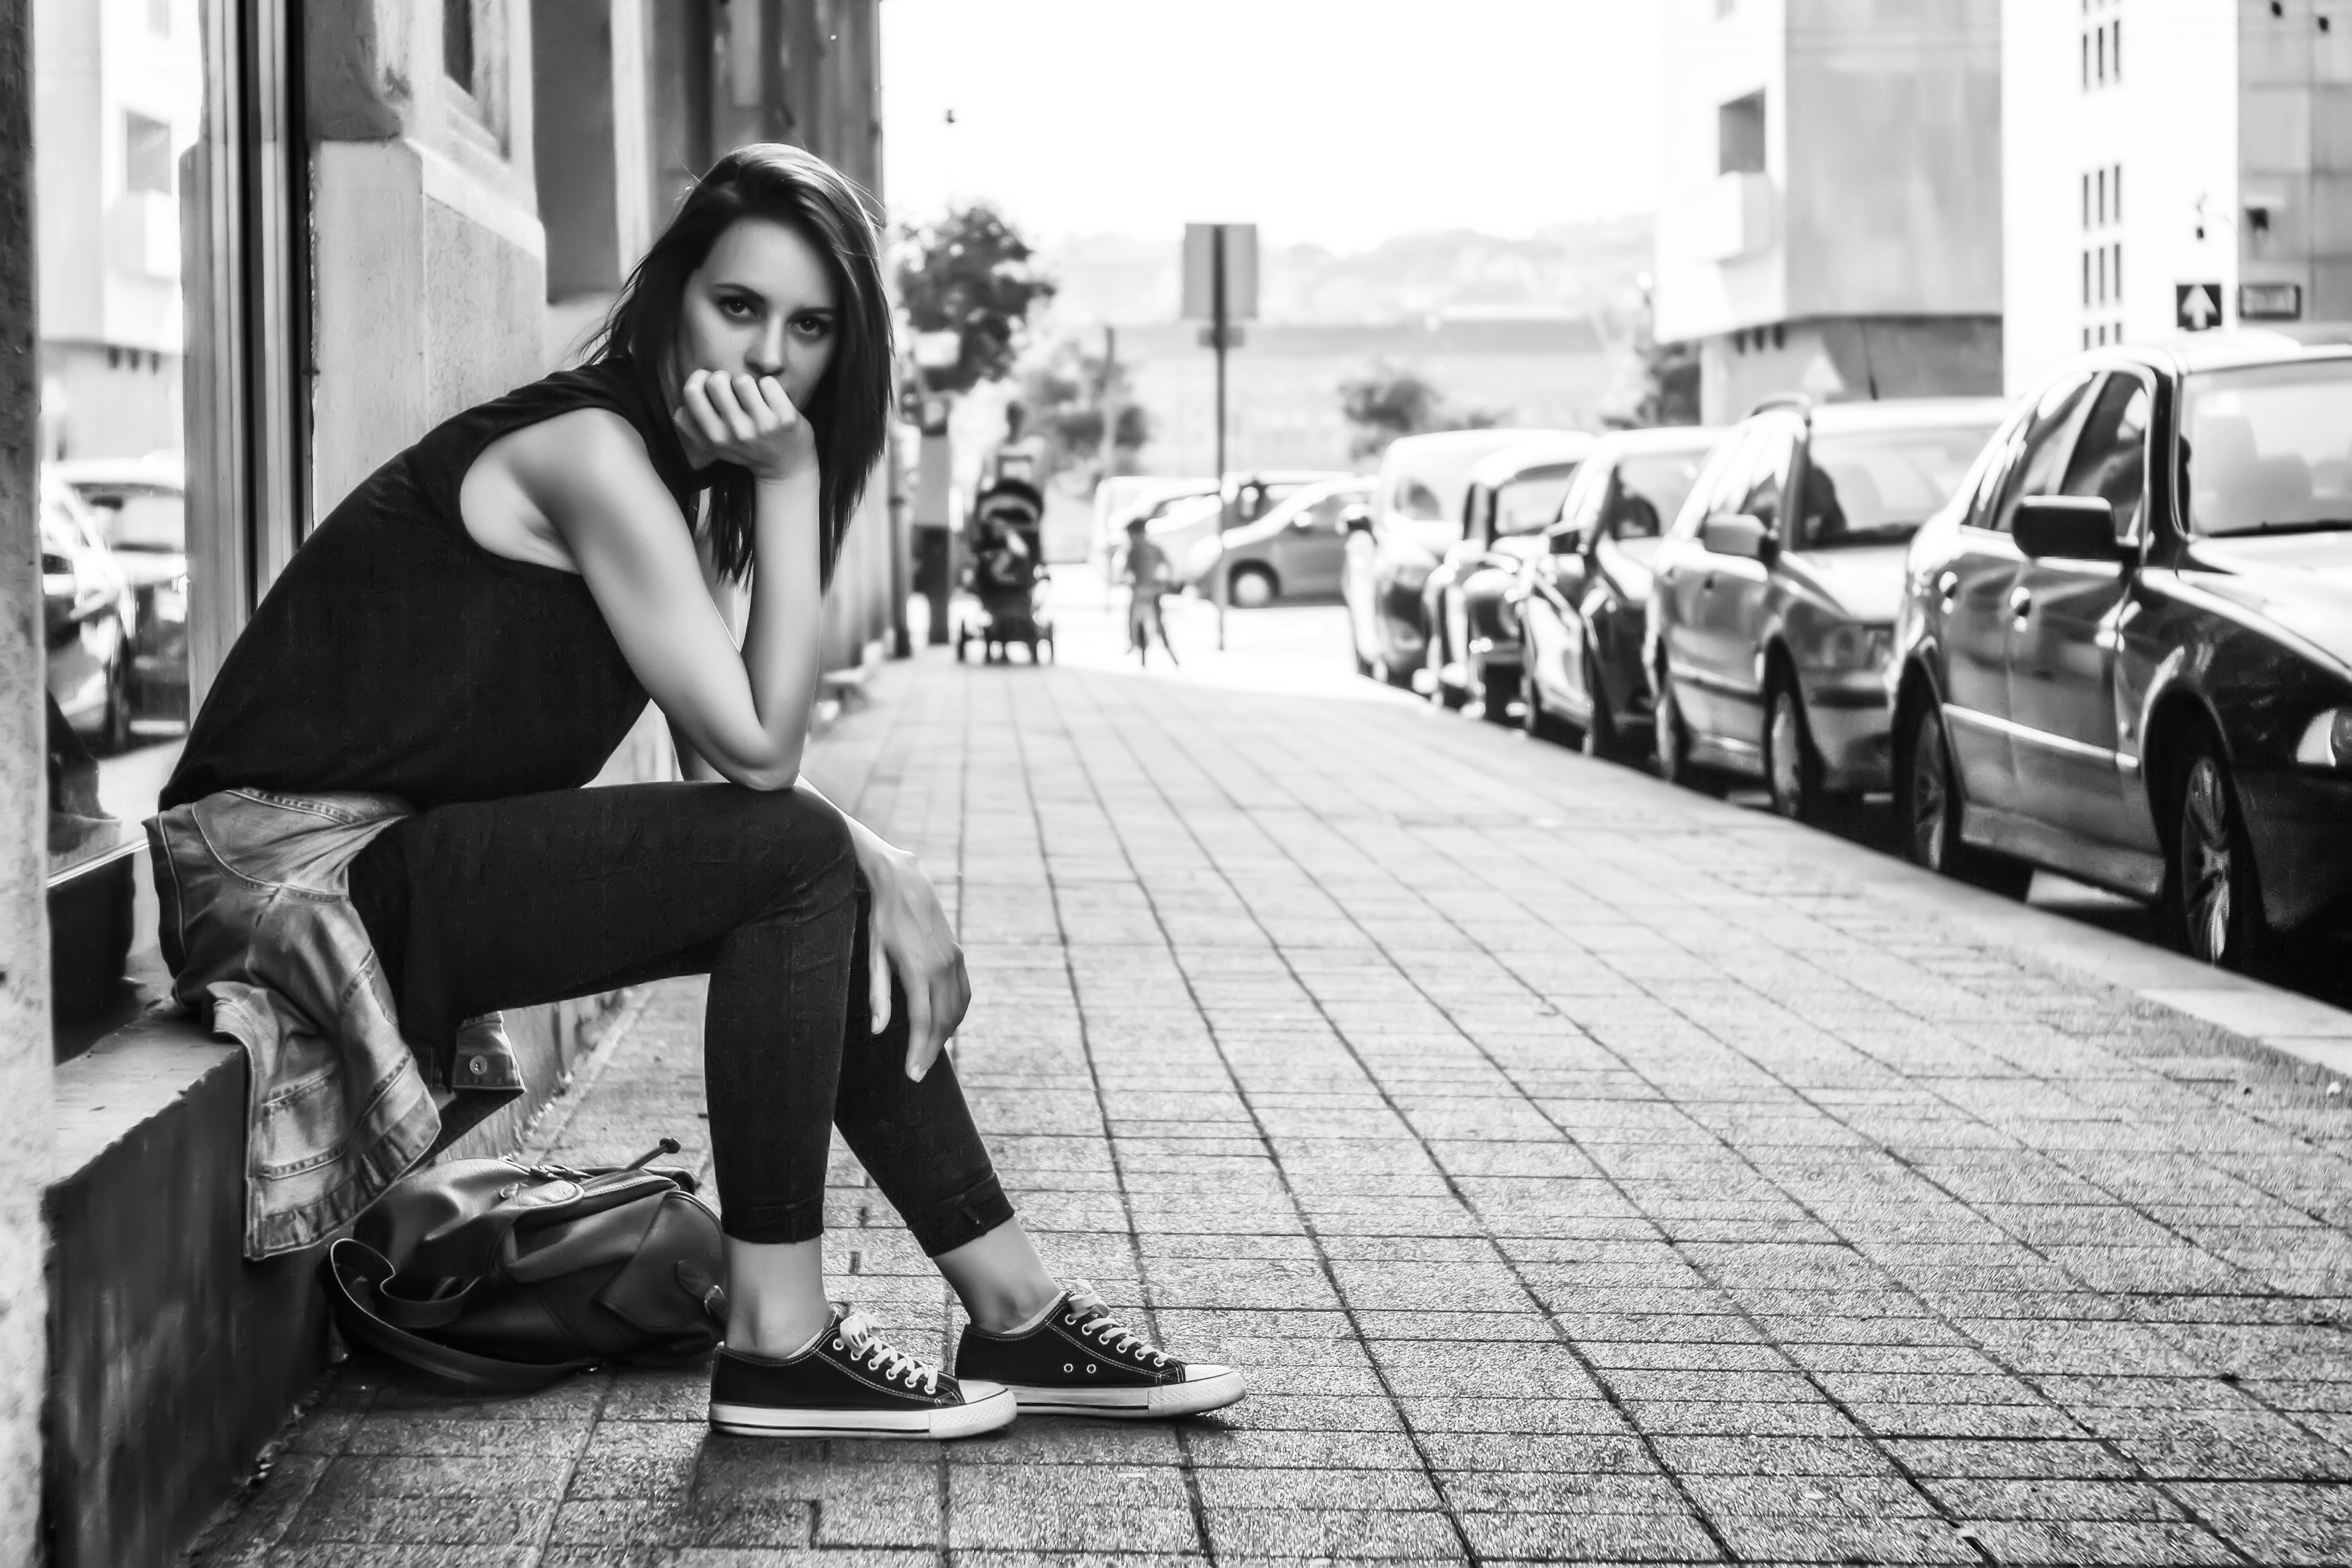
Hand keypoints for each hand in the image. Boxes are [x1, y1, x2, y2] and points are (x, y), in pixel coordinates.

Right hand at [673, 368, 816, 483]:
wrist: (786, 468)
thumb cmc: (748, 447)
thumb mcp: (716, 443)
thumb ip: (695, 424)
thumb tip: (684, 399)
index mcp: (715, 437)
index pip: (691, 392)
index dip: (699, 378)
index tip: (709, 382)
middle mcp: (737, 433)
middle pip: (716, 381)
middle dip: (725, 378)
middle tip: (734, 390)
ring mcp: (762, 427)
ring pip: (743, 380)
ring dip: (748, 383)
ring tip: (753, 397)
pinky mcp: (785, 419)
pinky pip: (768, 383)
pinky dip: (769, 386)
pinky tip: (771, 400)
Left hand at [860, 840, 970, 1079]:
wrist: (906, 882)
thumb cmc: (882, 919)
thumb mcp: (873, 955)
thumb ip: (879, 994)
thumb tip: (878, 1030)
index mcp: (918, 969)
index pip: (922, 1022)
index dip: (918, 1051)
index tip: (913, 1074)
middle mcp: (942, 967)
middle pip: (943, 1022)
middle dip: (931, 1050)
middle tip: (918, 1072)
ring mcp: (954, 961)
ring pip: (957, 1010)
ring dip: (945, 1035)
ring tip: (928, 1053)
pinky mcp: (959, 955)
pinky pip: (963, 995)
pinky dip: (956, 1015)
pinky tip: (944, 1026)